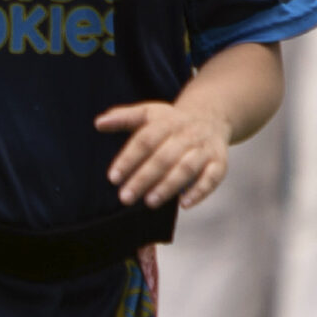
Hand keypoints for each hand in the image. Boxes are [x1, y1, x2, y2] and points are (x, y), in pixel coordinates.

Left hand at [95, 100, 231, 209]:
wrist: (210, 117)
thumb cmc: (171, 120)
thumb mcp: (147, 113)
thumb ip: (123, 118)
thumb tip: (98, 123)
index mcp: (165, 122)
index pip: (144, 141)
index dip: (128, 159)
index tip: (112, 177)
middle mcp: (185, 135)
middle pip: (162, 158)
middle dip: (143, 179)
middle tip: (125, 197)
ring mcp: (203, 149)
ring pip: (186, 169)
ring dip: (168, 186)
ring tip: (149, 202)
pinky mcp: (219, 163)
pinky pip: (212, 178)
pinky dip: (199, 191)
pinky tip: (184, 204)